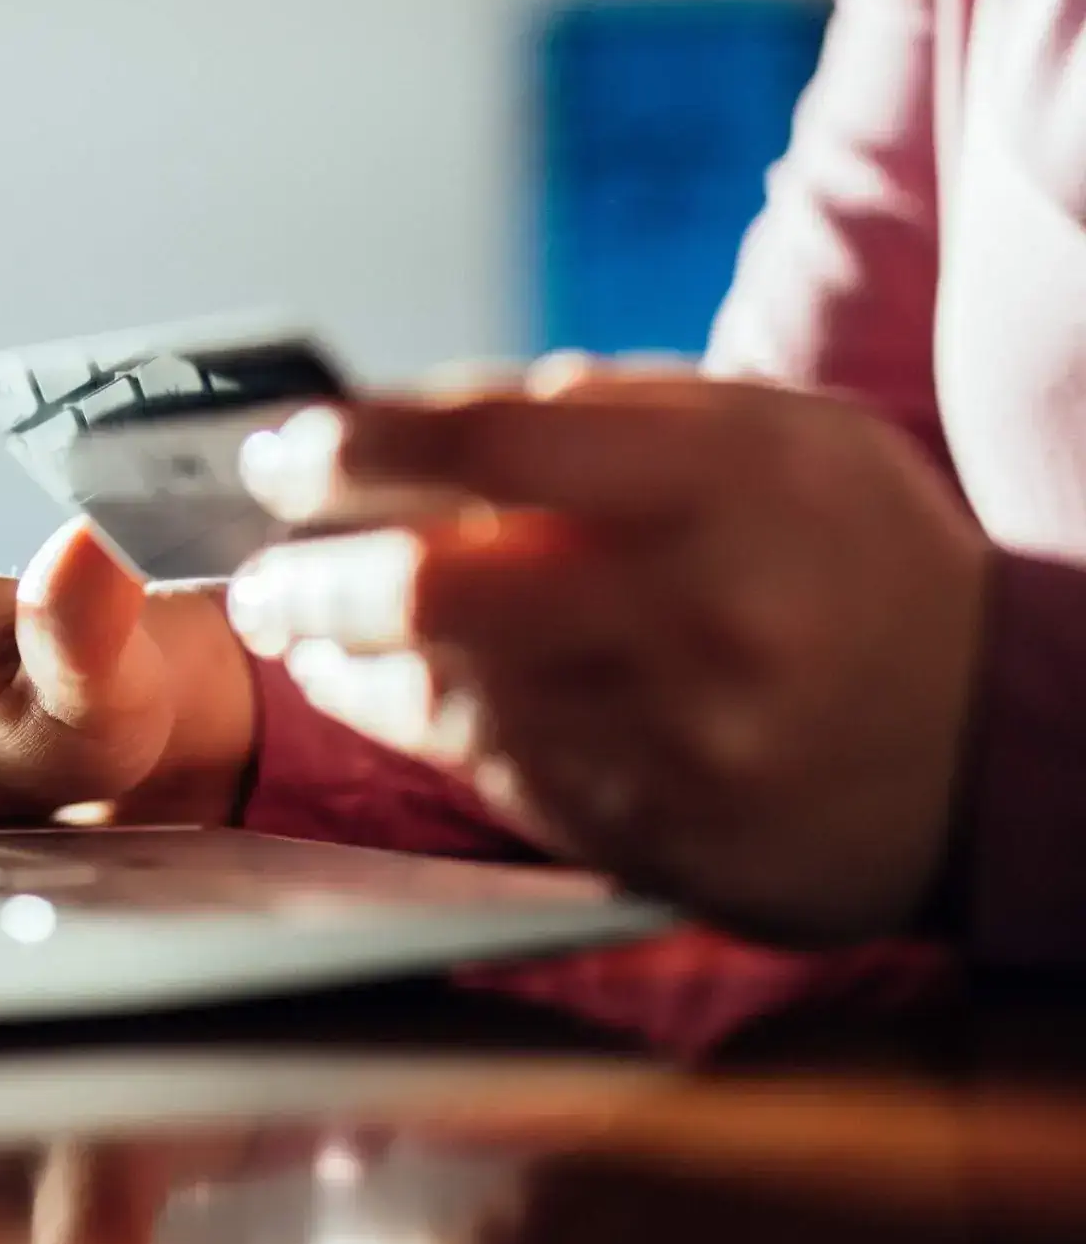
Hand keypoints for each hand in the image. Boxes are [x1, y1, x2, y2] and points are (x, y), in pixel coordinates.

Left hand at [227, 361, 989, 943]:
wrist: (990, 749)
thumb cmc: (848, 558)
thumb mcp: (769, 437)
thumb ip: (603, 412)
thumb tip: (412, 418)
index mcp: (731, 482)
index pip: (491, 443)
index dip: (354, 443)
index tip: (278, 449)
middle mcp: (699, 612)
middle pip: (435, 588)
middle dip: (307, 576)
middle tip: (253, 568)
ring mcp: (675, 737)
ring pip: (440, 693)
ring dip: (333, 655)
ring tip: (290, 621)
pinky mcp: (651, 831)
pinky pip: (482, 771)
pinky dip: (400, 721)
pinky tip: (364, 688)